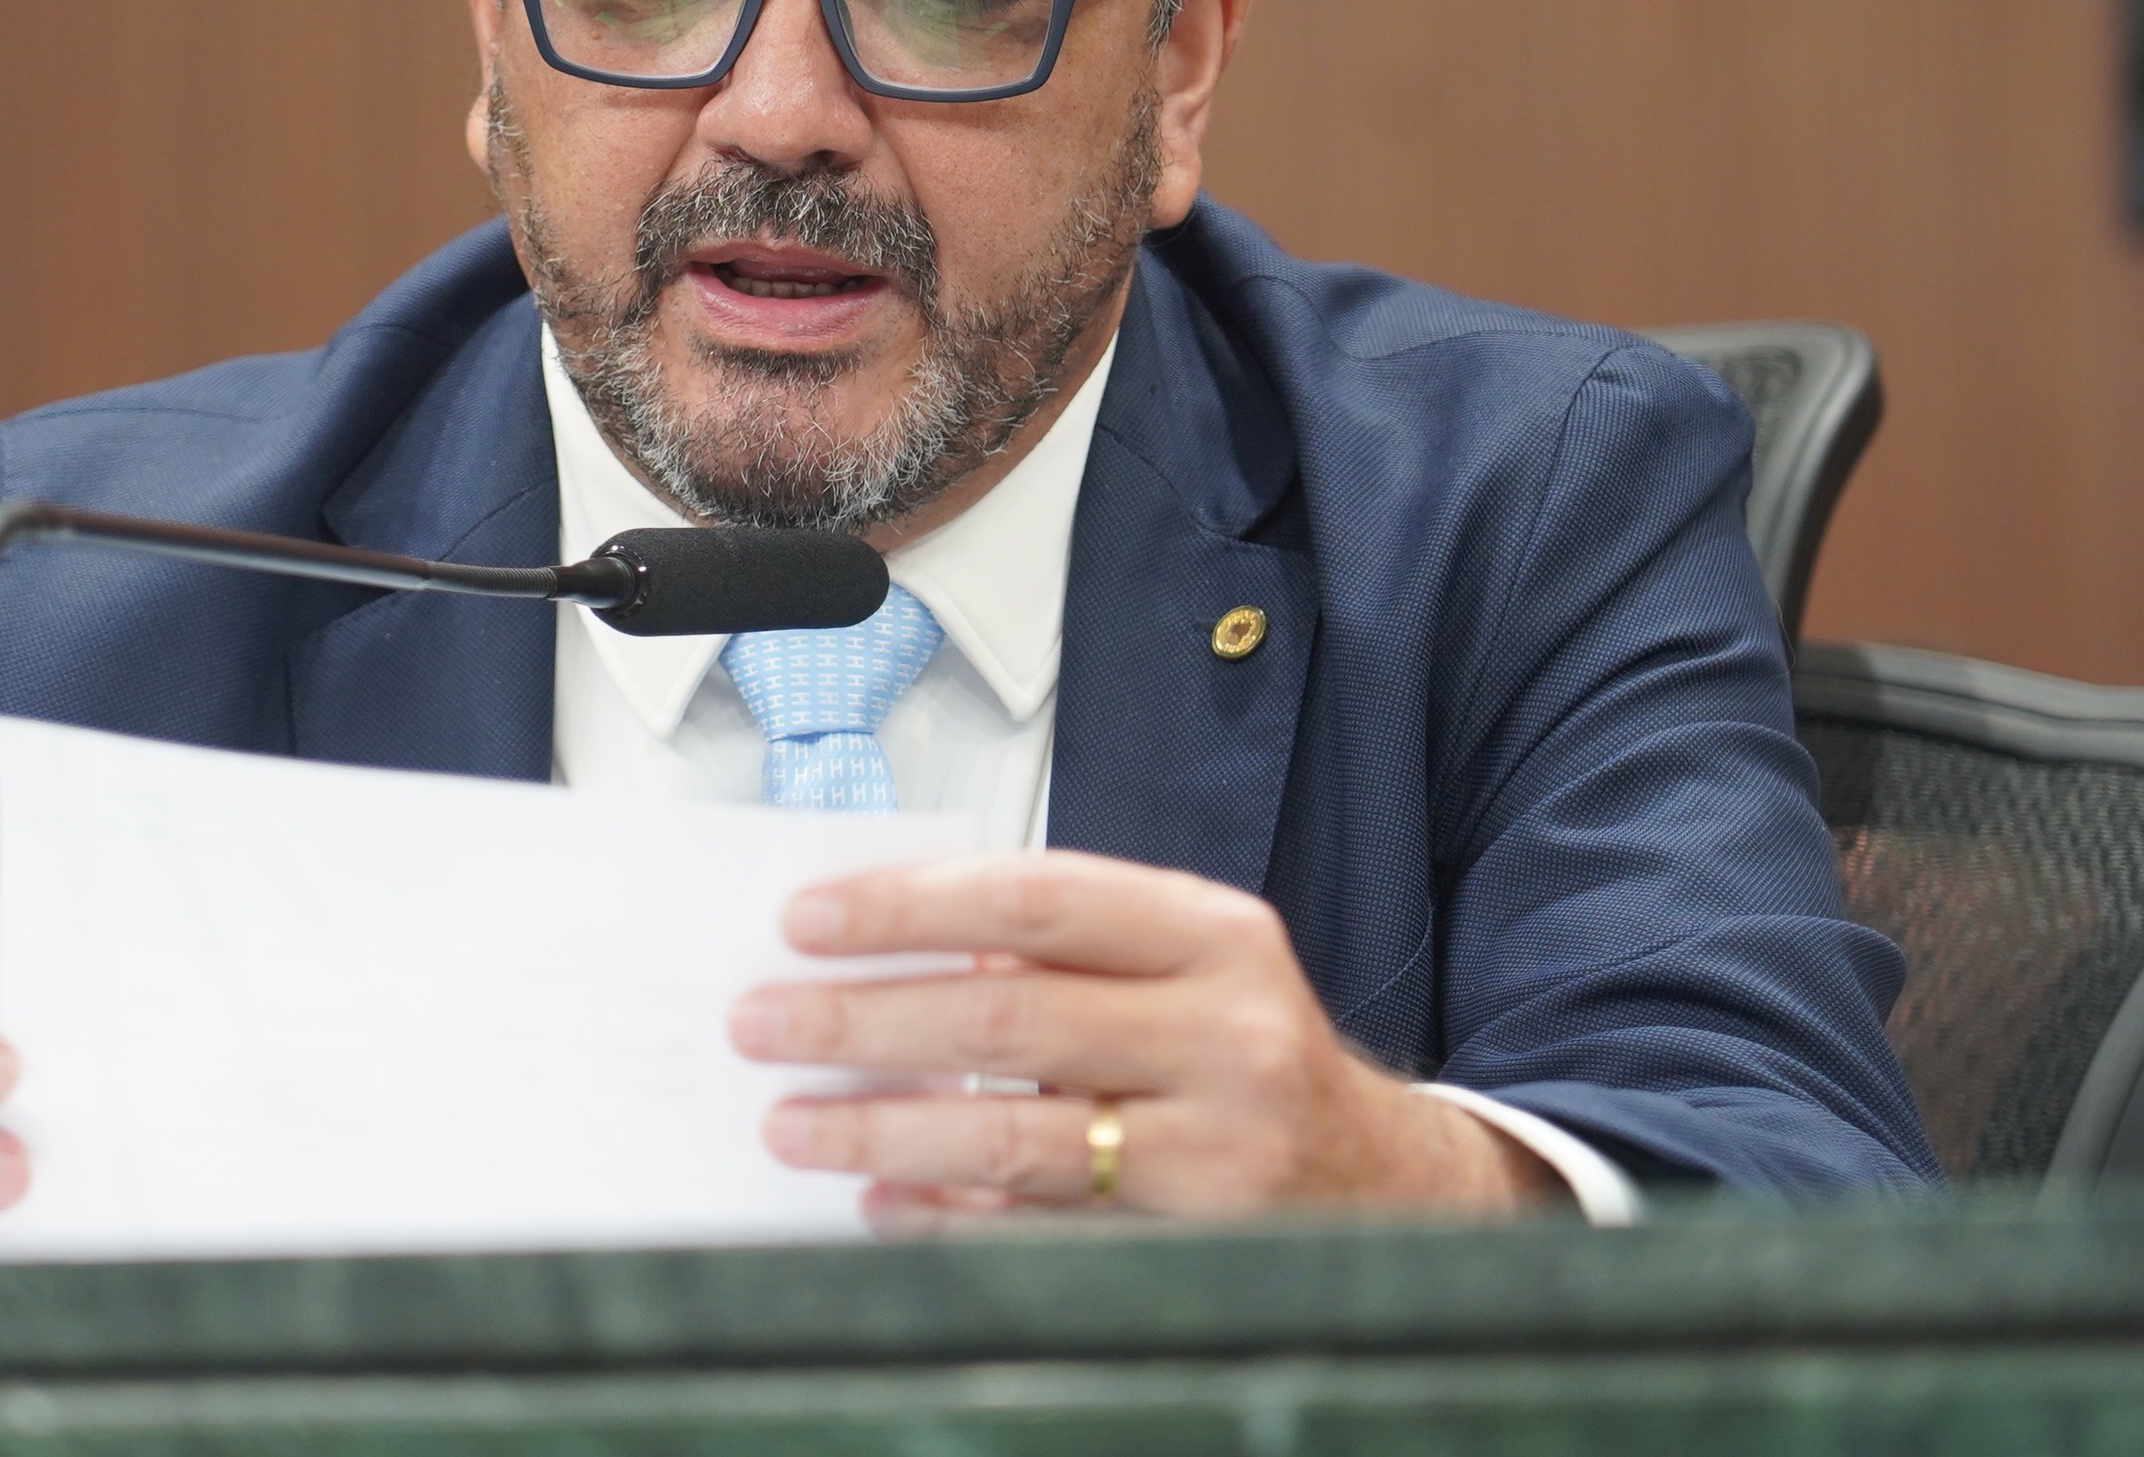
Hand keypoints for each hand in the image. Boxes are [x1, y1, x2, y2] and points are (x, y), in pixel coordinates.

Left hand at [729, 850, 1557, 1224]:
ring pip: (1011, 1136)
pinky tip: (881, 1204)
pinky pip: (1038, 1229)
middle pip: (1006, 1019)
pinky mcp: (1195, 1243)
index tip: (808, 921)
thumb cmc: (1246, 1053)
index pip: (1036, 901)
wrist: (1380, 1179)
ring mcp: (1217, 1147)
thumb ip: (1061, 948)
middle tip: (763, 1023)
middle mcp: (1227, 1033)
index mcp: (1214, 935)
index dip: (909, 908)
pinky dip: (945, 1218)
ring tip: (793, 1122)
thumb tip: (882, 950)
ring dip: (881, 1130)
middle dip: (861, 1021)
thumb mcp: (1185, 966)